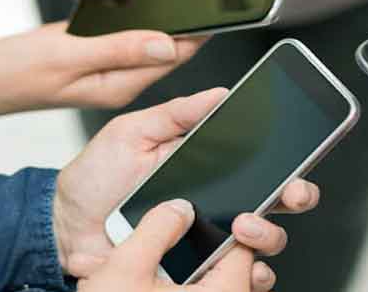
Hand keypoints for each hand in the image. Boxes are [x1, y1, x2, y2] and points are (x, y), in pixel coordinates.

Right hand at [0, 22, 203, 113]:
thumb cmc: (17, 71)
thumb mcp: (69, 55)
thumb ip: (120, 49)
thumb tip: (167, 45)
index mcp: (120, 85)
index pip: (174, 59)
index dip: (198, 36)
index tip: (219, 15)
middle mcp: (120, 83)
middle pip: (168, 55)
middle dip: (190, 31)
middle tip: (212, 4)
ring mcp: (109, 75)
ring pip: (151, 48)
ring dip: (170, 28)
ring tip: (192, 5)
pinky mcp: (97, 63)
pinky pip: (131, 45)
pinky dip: (144, 28)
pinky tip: (152, 14)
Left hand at [55, 89, 319, 288]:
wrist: (67, 223)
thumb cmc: (100, 175)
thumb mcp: (135, 132)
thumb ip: (177, 112)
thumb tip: (219, 94)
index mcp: (216, 164)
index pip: (267, 160)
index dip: (293, 158)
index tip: (300, 154)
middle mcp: (223, 199)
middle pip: (281, 199)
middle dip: (297, 194)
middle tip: (288, 192)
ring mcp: (214, 236)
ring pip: (268, 238)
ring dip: (268, 233)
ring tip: (243, 225)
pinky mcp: (199, 267)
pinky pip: (240, 277)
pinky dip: (253, 275)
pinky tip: (245, 267)